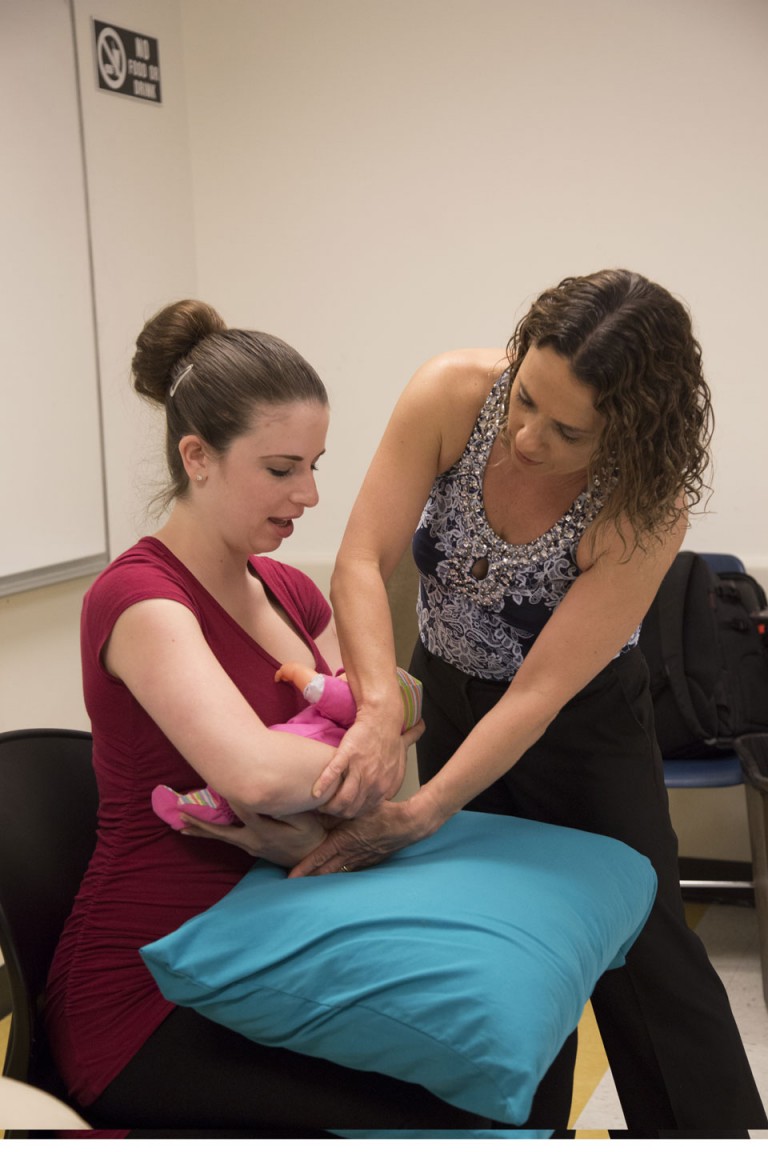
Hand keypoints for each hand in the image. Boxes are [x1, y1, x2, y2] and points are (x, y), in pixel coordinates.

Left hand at [180, 809, 328, 867]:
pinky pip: (228, 840)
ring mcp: (250, 847)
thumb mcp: (304, 821)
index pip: (241, 810)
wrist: (313, 862)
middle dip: (199, 822)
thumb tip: (267, 798)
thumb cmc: (311, 837)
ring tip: (181, 827)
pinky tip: (202, 831)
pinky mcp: (252, 849)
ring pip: (221, 838)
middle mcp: (252, 841)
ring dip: (201, 831)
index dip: (229, 795)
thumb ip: (286, 809)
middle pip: (220, 831)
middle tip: (178, 814)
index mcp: (264, 831)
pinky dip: (213, 834)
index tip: (215, 781)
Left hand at [288, 793, 434, 877]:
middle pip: (325, 870)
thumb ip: (336, 810)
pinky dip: (340, 871)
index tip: (290, 878)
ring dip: (324, 876)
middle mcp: (350, 854)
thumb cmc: (383, 812)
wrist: (408, 824)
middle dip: (309, 878)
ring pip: (338, 871)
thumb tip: (315, 808)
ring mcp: (361, 860)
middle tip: (294, 885)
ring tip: (310, 880)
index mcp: (344, 841)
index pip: (319, 858)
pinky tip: (337, 871)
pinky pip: (351, 868)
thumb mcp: (356, 809)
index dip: (303, 868)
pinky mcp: (370, 860)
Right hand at [310, 717, 424, 818]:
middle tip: (328, 810)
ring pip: (342, 798)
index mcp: (383, 786)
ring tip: (320, 804)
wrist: (382, 719)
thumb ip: (392, 784)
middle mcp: (372, 781)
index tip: (342, 811)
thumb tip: (385, 797)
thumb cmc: (390, 741)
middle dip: (337, 813)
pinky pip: (333, 774)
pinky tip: (315, 793)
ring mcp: (359, 768)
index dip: (350, 813)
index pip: (363, 810)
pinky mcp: (347, 754)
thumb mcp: (398, 767)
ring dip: (329, 805)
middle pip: (350, 808)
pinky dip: (323, 785)